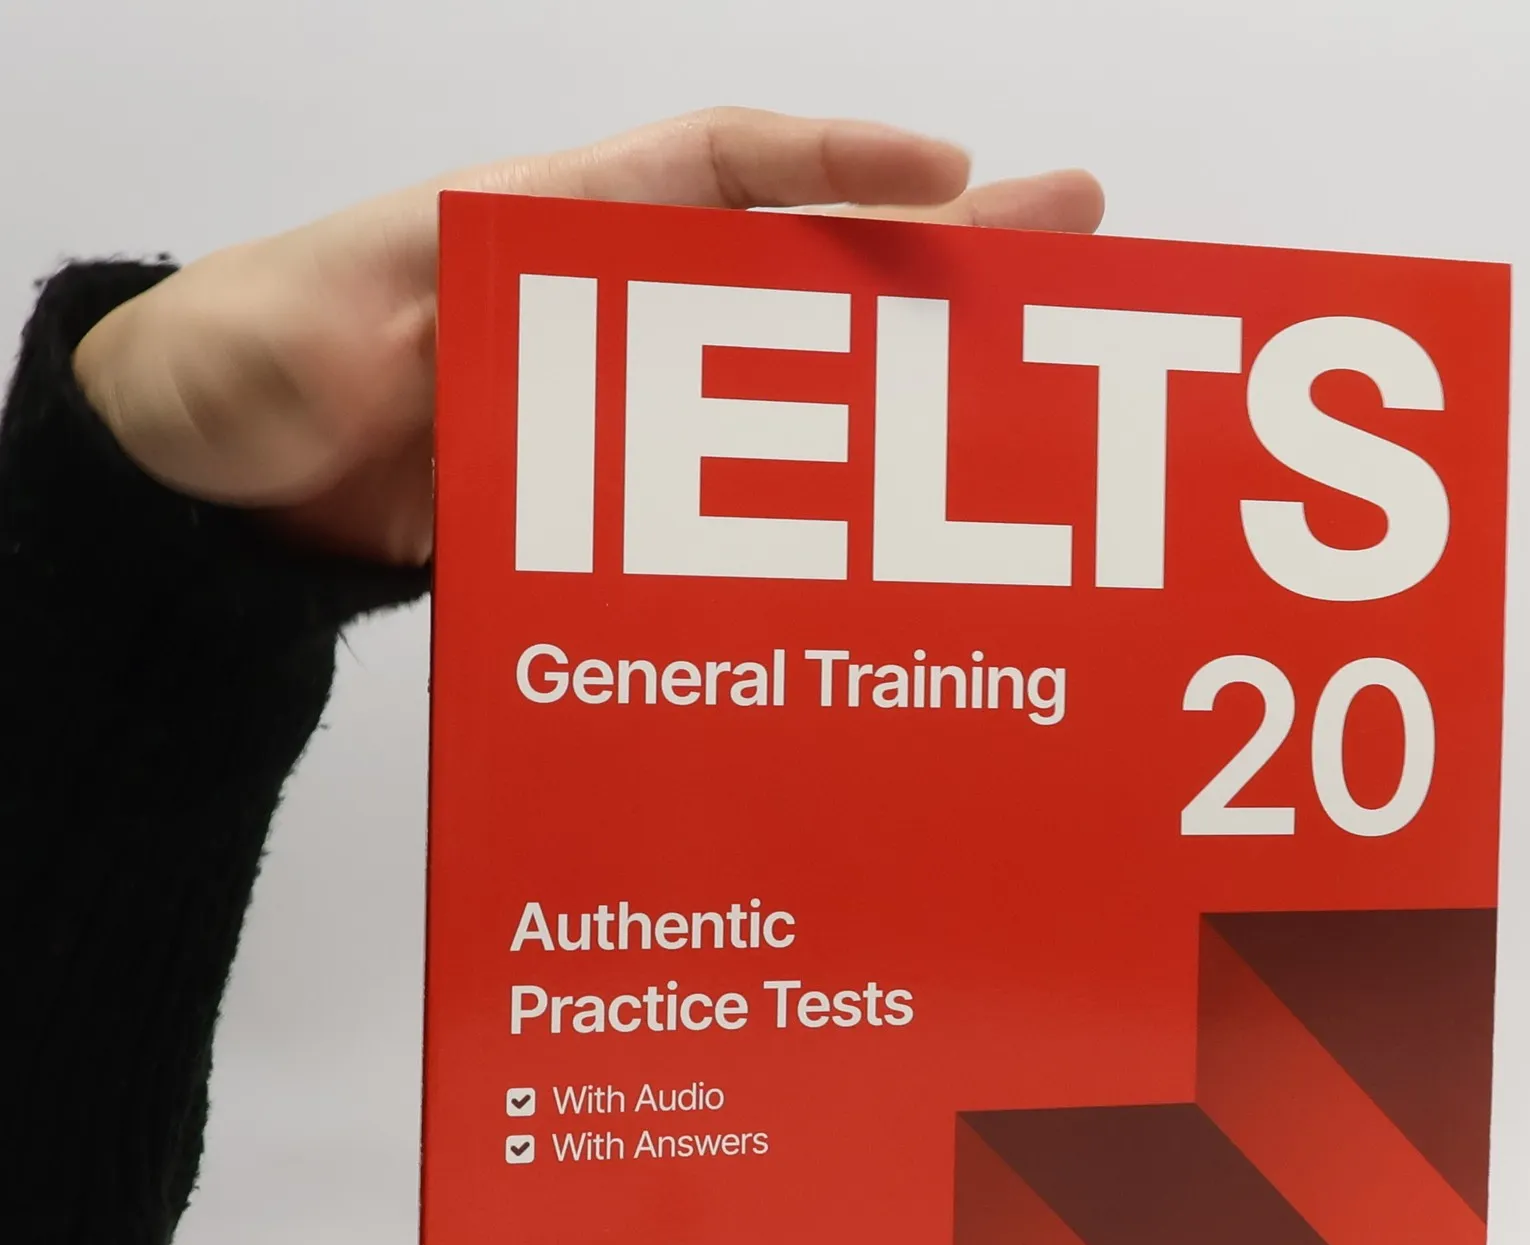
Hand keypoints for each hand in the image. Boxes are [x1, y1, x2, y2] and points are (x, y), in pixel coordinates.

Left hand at [71, 109, 1102, 565]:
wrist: (205, 483)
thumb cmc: (244, 357)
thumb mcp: (334, 297)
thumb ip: (429, 288)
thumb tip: (526, 303)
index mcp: (550, 224)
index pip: (722, 166)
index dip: (840, 164)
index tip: (952, 168)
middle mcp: (609, 310)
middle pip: (796, 269)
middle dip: (935, 250)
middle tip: (1068, 233)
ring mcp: (616, 409)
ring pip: (783, 388)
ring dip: (896, 386)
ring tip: (1019, 387)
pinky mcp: (601, 501)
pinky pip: (722, 504)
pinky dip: (801, 515)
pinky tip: (875, 540)